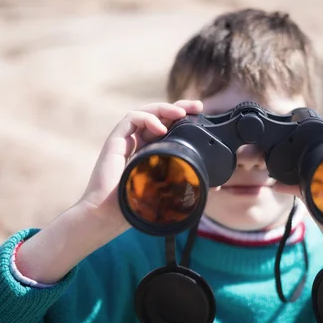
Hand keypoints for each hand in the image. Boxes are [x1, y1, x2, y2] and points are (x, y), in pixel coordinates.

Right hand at [78, 100, 203, 237]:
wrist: (107, 215)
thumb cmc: (134, 206)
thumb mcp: (167, 191)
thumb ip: (185, 184)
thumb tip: (215, 185)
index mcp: (151, 151)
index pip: (168, 127)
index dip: (183, 118)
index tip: (201, 114)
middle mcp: (139, 142)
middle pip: (159, 116)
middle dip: (178, 107)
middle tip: (197, 106)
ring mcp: (126, 140)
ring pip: (145, 112)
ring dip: (164, 108)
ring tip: (181, 113)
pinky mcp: (115, 141)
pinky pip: (130, 119)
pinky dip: (147, 119)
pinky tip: (160, 128)